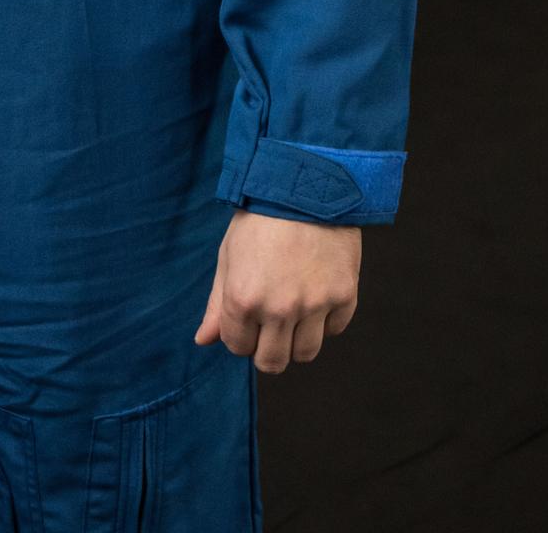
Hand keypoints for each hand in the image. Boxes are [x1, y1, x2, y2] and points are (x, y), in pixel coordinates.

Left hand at [193, 209, 359, 371]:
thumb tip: (204, 340)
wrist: (305, 185)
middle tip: (270, 322)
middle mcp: (279, 309)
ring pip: (305, 354)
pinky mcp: (344, 296)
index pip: (238, 347)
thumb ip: (217, 303)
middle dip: (267, 348)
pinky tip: (317, 291)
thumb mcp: (229, 255)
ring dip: (298, 339)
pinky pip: (334, 330)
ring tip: (294, 309)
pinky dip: (326, 320)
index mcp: (243, 298)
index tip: (247, 314)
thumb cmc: (260, 218)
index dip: (240, 333)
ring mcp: (314, 305)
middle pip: (272, 363)